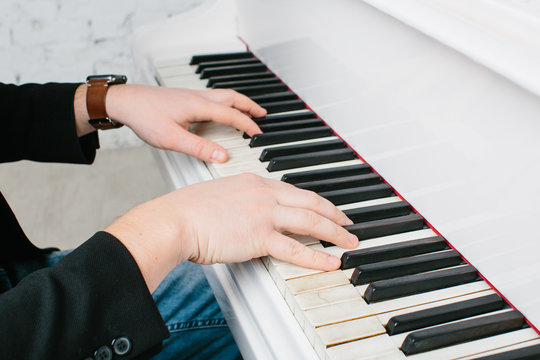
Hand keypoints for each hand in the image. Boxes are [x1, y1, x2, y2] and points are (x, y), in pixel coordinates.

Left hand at [74, 84, 265, 161]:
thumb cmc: (145, 116)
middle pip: (232, 97)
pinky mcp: (184, 97)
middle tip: (262, 114)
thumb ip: (199, 148)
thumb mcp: (172, 138)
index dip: (247, 124)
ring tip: (247, 110)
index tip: (258, 133)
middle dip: (249, 106)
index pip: (231, 115)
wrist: (125, 101)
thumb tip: (222, 155)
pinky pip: (213, 97)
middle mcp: (198, 97)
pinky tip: (220, 111)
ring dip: (238, 102)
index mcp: (199, 106)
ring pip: (223, 95)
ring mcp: (191, 95)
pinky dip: (225, 102)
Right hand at [105, 173, 357, 292]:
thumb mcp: (217, 194)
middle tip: (347, 222)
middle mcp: (264, 194)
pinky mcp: (259, 236)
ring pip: (310, 221)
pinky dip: (317, 256)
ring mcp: (264, 214)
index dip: (314, 199)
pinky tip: (331, 261)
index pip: (293, 190)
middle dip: (333, 213)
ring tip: (350, 242)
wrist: (174, 219)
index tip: (324, 207)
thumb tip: (245, 215)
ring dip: (334, 232)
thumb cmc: (186, 209)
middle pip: (310, 201)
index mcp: (253, 181)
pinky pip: (296, 248)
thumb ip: (237, 201)